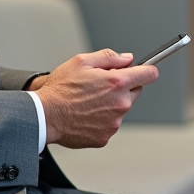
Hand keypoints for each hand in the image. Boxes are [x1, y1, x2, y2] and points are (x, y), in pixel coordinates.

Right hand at [28, 49, 158, 148]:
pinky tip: (86, 114)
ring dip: (111, 104)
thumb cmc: (60, 89)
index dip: (146, 70)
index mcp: (117, 82)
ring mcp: (114, 122)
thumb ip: (109, 57)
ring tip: (88, 102)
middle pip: (135, 91)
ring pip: (121, 109)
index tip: (144, 70)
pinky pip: (110, 124)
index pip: (149, 74)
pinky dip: (102, 120)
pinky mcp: (106, 136)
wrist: (45, 116)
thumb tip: (127, 59)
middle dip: (122, 87)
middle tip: (101, 86)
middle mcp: (120, 103)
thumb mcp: (82, 61)